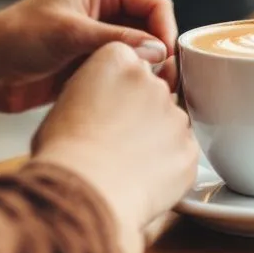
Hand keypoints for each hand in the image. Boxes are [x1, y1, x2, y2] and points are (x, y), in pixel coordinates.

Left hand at [0, 0, 176, 120]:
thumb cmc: (17, 39)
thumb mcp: (69, 35)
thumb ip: (117, 40)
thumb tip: (160, 51)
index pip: (153, 3)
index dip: (165, 30)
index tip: (168, 60)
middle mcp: (106, 6)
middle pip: (152, 28)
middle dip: (160, 53)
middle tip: (166, 83)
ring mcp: (101, 35)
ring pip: (142, 52)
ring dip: (148, 70)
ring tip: (153, 94)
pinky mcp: (93, 60)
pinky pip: (125, 70)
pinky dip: (133, 82)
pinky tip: (135, 98)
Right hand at [32, 42, 198, 252]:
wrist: (88, 192)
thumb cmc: (64, 153)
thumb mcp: (63, 104)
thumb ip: (92, 91)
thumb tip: (98, 103)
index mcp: (116, 61)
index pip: (126, 60)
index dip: (116, 85)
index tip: (107, 103)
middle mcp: (151, 81)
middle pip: (152, 89)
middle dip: (139, 109)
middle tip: (116, 137)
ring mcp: (175, 114)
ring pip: (169, 120)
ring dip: (156, 136)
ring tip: (127, 163)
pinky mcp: (190, 147)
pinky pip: (181, 151)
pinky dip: (167, 164)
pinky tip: (142, 179)